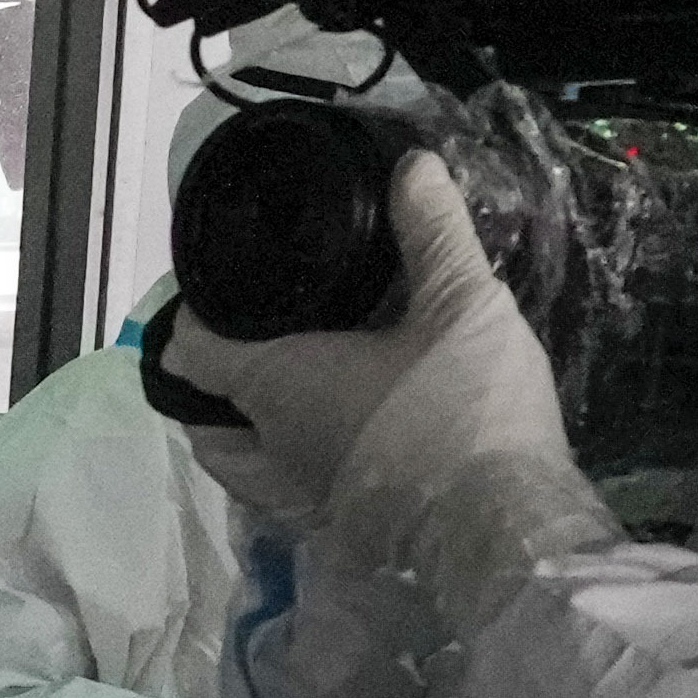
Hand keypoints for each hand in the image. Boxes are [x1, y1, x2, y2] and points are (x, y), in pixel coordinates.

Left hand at [213, 162, 605, 630]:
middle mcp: (271, 449)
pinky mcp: (336, 533)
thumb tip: (413, 165)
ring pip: (240, 469)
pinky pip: (284, 497)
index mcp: (277, 386)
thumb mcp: (462, 302)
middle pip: (206, 421)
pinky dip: (286, 469)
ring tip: (281, 397)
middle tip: (246, 346)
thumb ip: (433, 231)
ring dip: (243, 436)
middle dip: (211, 387)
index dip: (193, 319)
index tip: (215, 292)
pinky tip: (330, 444)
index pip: (196, 352)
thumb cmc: (470, 408)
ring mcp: (299, 500)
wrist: (504, 526)